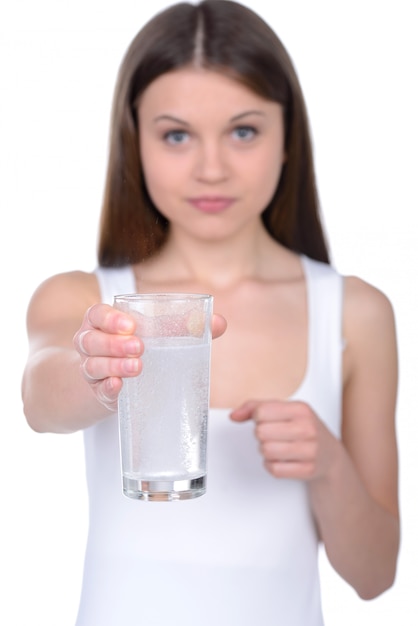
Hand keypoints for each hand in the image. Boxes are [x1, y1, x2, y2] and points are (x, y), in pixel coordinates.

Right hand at [73, 304, 226, 411]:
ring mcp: (91, 369)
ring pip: (92, 366)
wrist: (116, 382)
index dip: (110, 319)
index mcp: (102, 323)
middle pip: (91, 340)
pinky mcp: (98, 392)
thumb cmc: (139, 348)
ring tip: (137, 368)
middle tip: (139, 347)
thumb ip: (186, 326)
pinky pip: (99, 390)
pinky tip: (119, 387)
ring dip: (113, 366)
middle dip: (114, 344)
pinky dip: (108, 388)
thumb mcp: (157, 335)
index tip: (131, 325)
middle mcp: (91, 343)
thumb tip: (219, 322)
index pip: (97, 315)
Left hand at [230, 399, 337, 480]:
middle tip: (273, 435)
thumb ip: (256, 407)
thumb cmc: (303, 429)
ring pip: (266, 451)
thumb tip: (234, 415)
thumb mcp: (285, 410)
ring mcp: (309, 450)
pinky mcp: (307, 470)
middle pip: (261, 433)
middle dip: (261, 435)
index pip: (261, 411)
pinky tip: (282, 459)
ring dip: (266, 451)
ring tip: (277, 447)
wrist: (330, 455)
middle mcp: (307, 428)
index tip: (266, 420)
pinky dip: (272, 465)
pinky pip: (274, 469)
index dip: (258, 417)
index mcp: (301, 409)